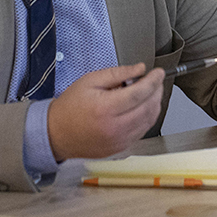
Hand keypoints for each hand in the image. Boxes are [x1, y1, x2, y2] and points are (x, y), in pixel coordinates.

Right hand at [46, 63, 164, 160]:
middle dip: (156, 91)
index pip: (139, 93)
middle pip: (148, 108)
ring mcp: (119, 140)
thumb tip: (140, 69)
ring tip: (149, 92)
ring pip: (149, 121)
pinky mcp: (120, 147)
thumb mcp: (90, 81)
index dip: (153, 81)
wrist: (56, 133)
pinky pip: (142, 131)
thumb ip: (117, 73)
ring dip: (154, 104)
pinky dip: (147, 117)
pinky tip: (142, 107)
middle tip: (155, 80)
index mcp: (105, 108)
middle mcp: (114, 127)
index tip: (159, 73)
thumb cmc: (70, 106)